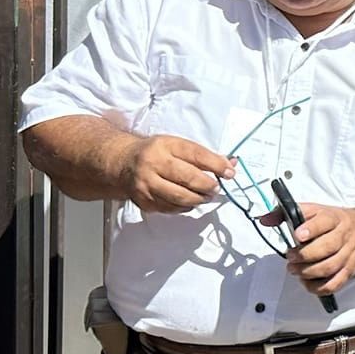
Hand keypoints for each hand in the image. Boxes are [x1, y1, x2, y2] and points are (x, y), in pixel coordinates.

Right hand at [119, 133, 233, 212]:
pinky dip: (185, 207)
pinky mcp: (143, 200)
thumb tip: (231, 164)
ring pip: (180, 197)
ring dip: (199, 199)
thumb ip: (203, 155)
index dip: (216, 165)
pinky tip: (189, 201)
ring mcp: (146, 184)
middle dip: (208, 185)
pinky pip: (171, 208)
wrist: (123, 163)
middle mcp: (153, 163)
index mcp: (165, 146)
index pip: (196, 155)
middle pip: (188, 178)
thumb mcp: (177, 145)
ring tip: (205, 196)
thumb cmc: (156, 153)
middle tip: (216, 188)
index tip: (229, 172)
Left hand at [271, 202, 354, 295]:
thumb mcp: (313, 210)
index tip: (298, 235)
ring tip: (295, 270)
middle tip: (291, 257)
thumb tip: (266, 220)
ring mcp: (347, 255)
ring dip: (308, 272)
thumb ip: (286, 213)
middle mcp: (343, 236)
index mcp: (333, 218)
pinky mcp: (348, 271)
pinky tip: (307, 282)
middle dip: (305, 255)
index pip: (324, 222)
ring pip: (330, 267)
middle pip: (328, 247)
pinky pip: (335, 283)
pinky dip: (319, 287)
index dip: (311, 229)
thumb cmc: (334, 223)